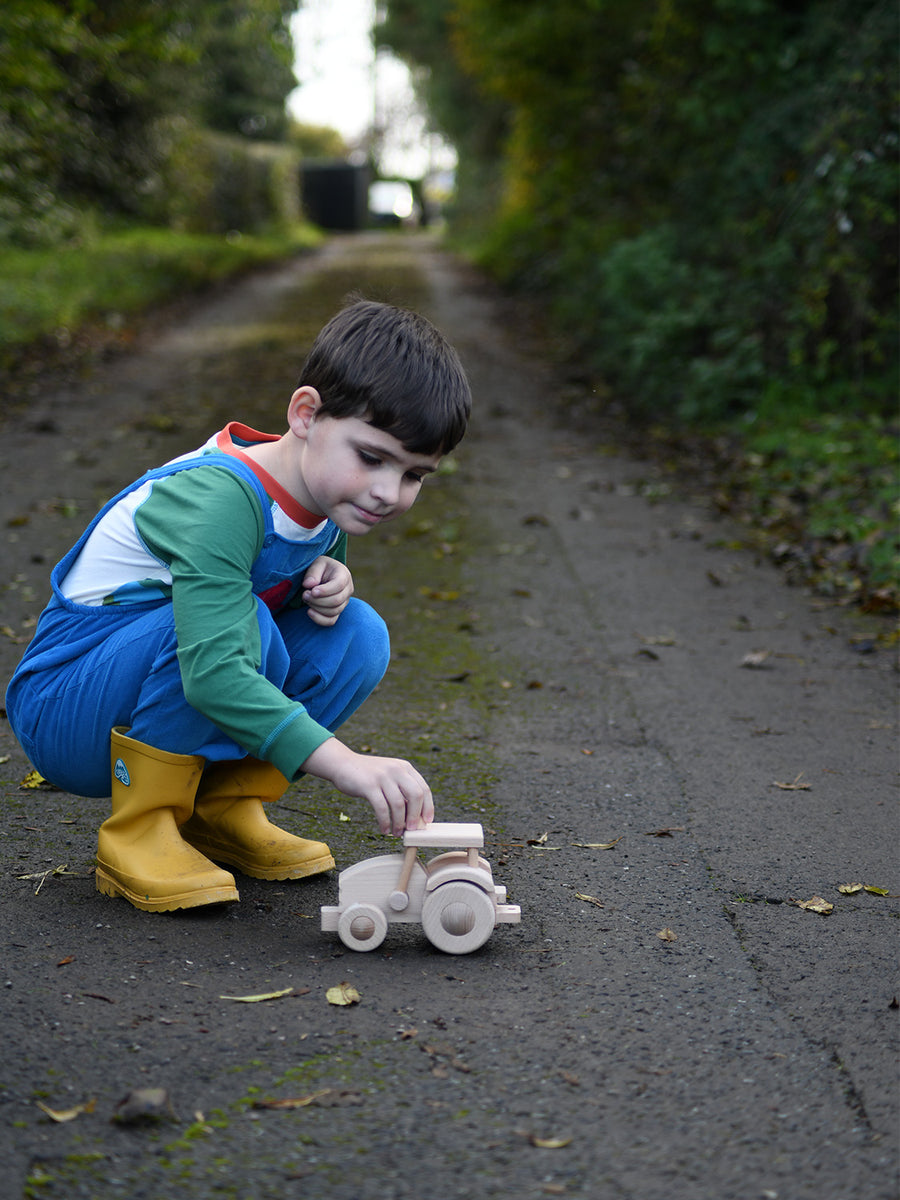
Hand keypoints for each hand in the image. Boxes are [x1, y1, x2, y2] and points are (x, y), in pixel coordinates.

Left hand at [301, 556, 352, 625]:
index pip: (339, 585)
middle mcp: (348, 590)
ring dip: (316, 608)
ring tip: (306, 598)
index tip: (312, 591)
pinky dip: (319, 619)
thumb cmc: (320, 568)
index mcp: (344, 575)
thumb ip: (313, 573)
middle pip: (336, 601)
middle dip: (318, 600)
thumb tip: (308, 585)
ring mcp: (344, 602)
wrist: (324, 575)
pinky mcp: (337, 611)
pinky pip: (331, 621)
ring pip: (333, 611)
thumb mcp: (316, 564)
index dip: (325, 590)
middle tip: (305, 594)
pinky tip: (309, 612)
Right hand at [301, 738, 433, 834]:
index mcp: (405, 767)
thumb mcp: (389, 776)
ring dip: (399, 823)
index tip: (426, 822)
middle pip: (416, 796)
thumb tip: (414, 816)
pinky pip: (381, 808)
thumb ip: (402, 790)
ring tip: (396, 833)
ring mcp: (382, 777)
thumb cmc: (368, 775)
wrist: (343, 764)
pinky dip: (385, 822)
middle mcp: (396, 770)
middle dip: (415, 816)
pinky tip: (384, 829)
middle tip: (412, 830)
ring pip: (399, 804)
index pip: (424, 788)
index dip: (428, 807)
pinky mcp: (369, 785)